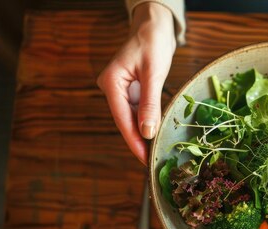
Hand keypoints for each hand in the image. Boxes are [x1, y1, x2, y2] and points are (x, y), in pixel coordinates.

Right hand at [97, 2, 176, 164]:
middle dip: (139, 142)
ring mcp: (121, 90)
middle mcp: (112, 88)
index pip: (122, 119)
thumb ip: (150, 103)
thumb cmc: (153, 42)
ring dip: (143, 135)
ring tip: (155, 154)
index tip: (144, 160)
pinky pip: (139, 112)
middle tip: (152, 163)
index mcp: (111, 83)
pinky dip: (147, 123)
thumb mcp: (153, 73)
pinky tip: (155, 136)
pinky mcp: (132, 91)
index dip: (134, 141)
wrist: (154, 25)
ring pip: (132, 119)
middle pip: (125, 122)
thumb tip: (147, 132)